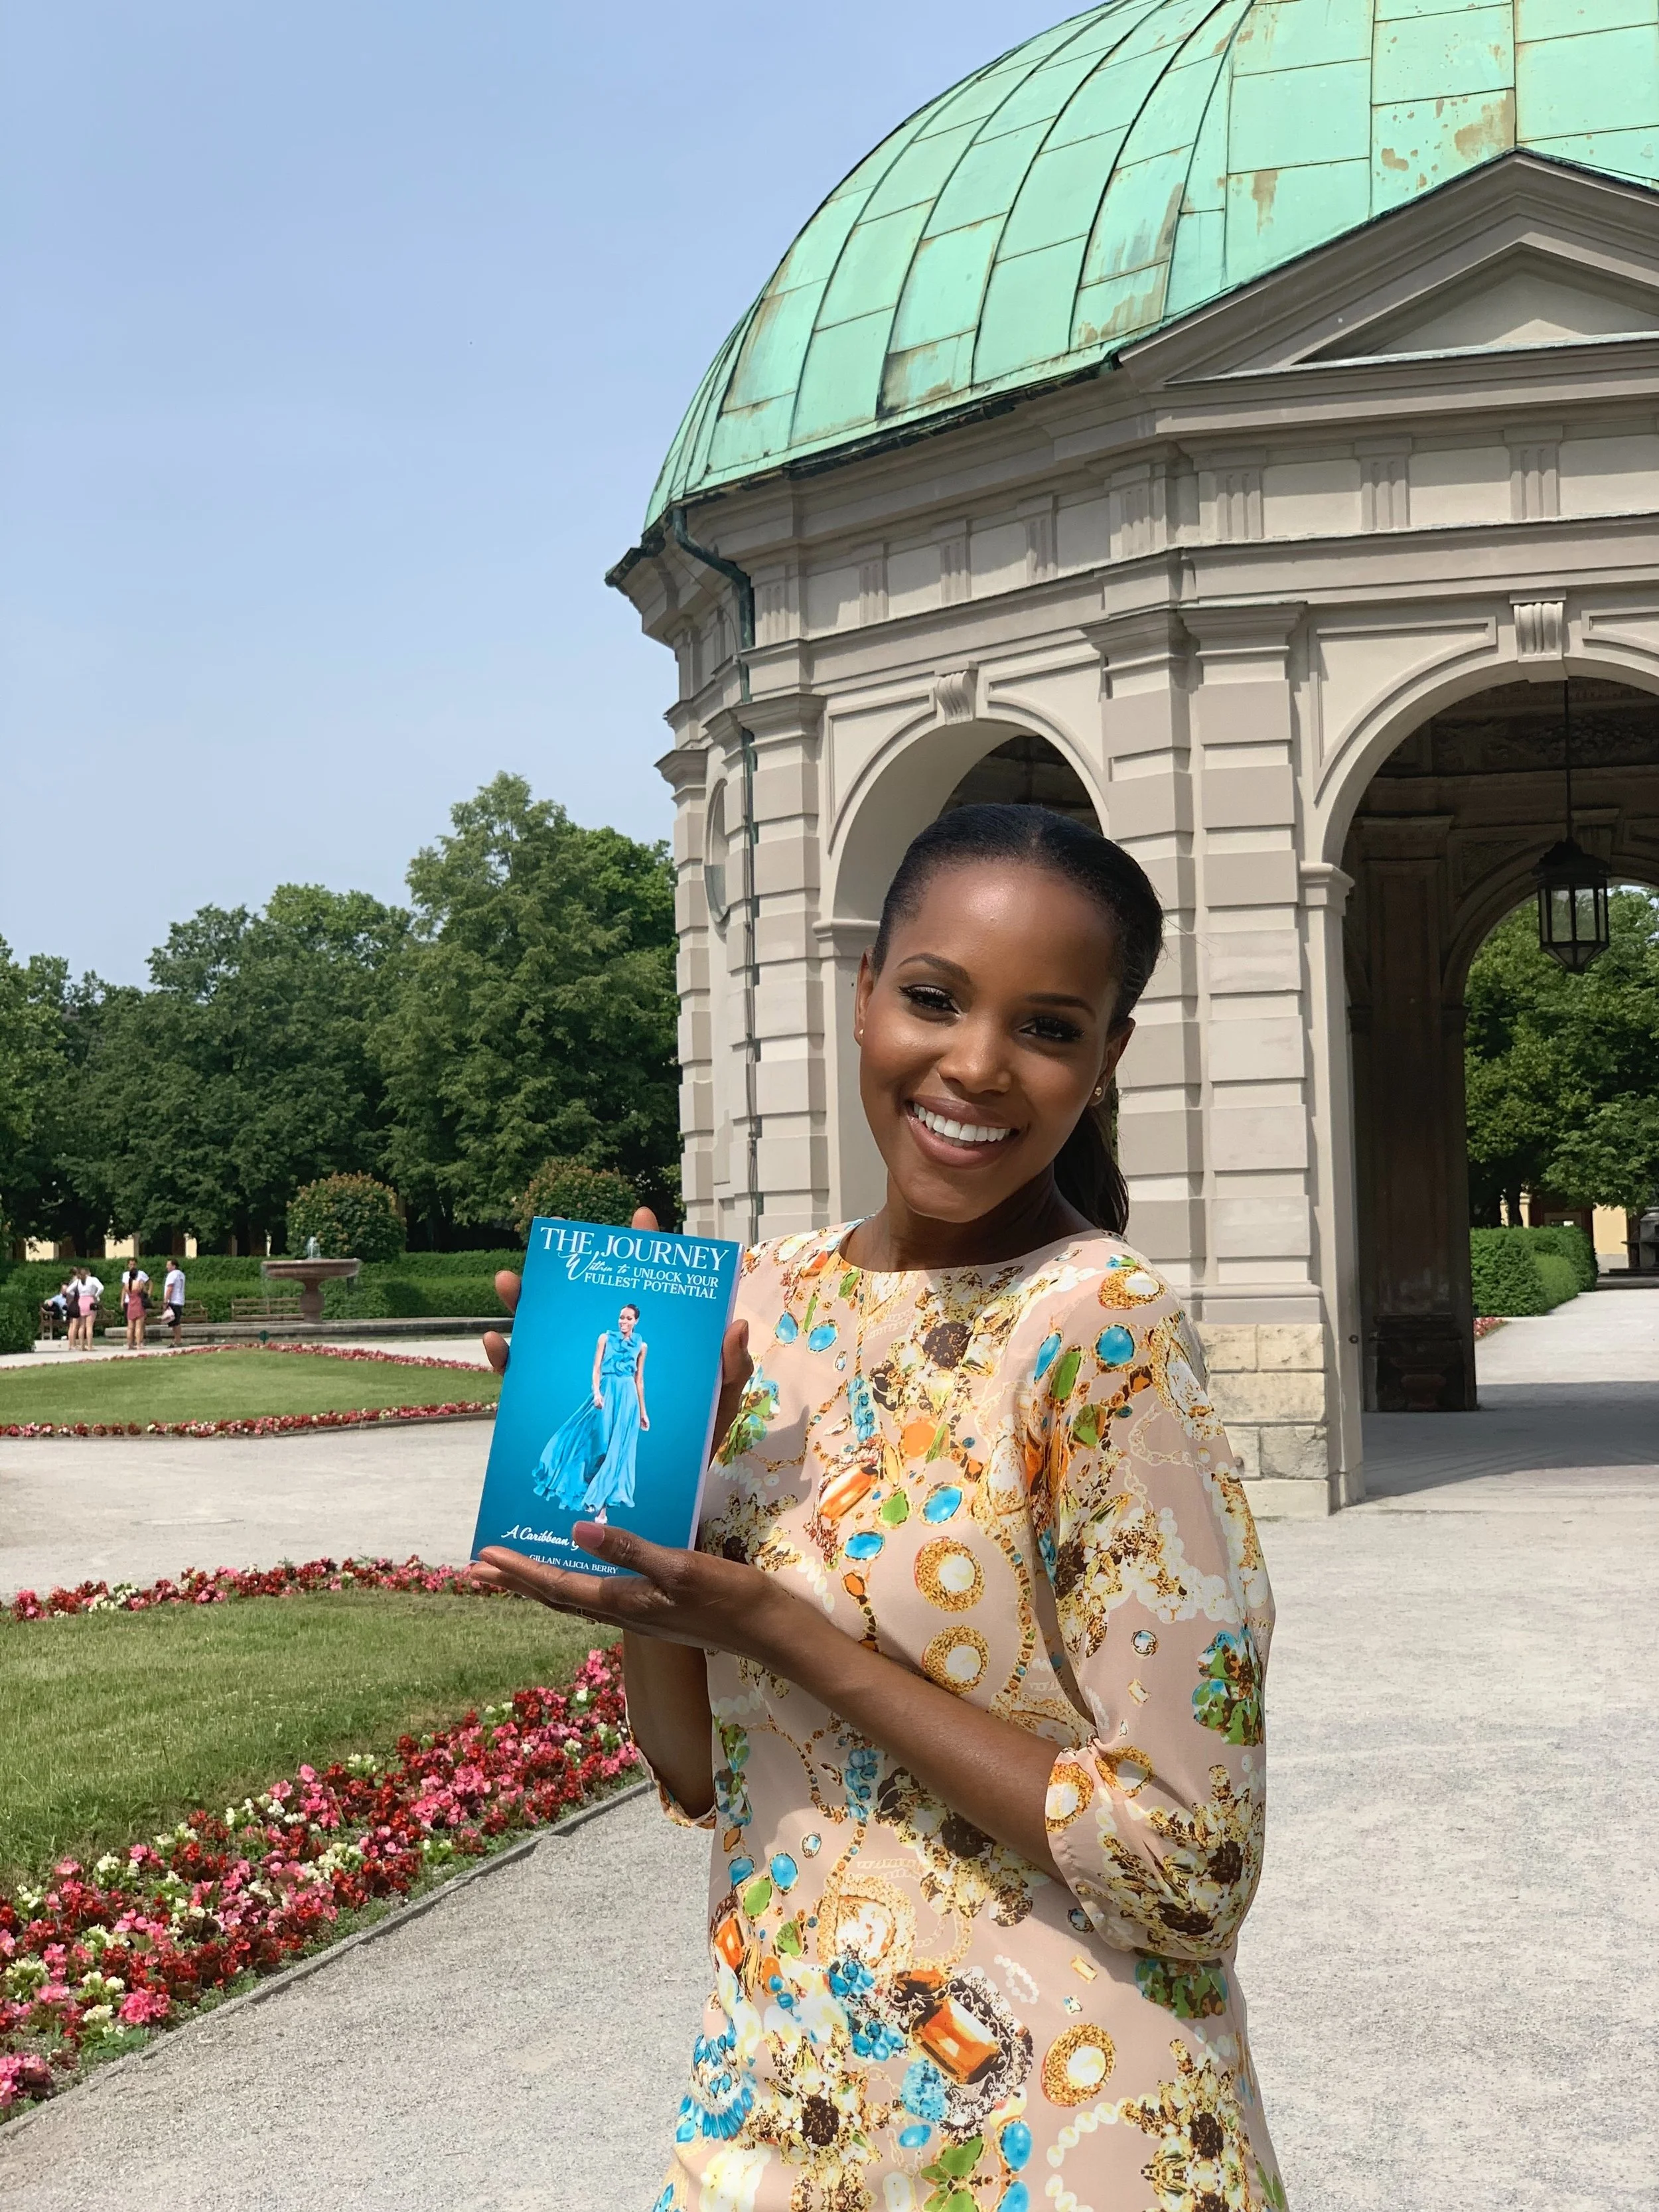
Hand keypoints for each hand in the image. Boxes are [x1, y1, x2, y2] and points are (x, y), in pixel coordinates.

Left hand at [469, 1526, 797, 1659]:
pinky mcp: (658, 1610)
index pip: (558, 1587)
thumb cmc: (731, 1599)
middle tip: (478, 1567)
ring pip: (577, 1598)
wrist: (772, 1634)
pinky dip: (577, 1582)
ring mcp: (641, 1615)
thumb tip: (579, 1532)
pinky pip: (602, 1595)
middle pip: (558, 1597)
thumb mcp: (683, 1568)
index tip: (482, 1557)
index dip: (518, 1573)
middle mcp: (624, 1614)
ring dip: (541, 1584)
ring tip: (515, 1570)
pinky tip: (583, 1571)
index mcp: (624, 1603)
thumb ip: (632, 1550)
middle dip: (516, 1582)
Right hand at [482, 1207, 753, 1460]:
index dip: (646, 1251)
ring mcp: (586, 1372)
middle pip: (585, 1302)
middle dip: (564, 1274)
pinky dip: (507, 1359)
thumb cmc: (701, 1431)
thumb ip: (732, 1365)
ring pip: (547, 1332)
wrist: (677, 1483)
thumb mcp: (723, 1397)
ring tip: (509, 1284)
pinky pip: (527, 1379)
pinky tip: (496, 1343)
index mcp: (656, 1339)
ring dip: (523, 1306)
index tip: (641, 1218)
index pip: (649, 1289)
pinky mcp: (563, 1402)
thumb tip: (735, 1326)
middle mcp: (615, 1348)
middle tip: (552, 1249)